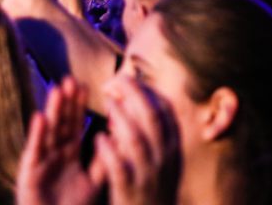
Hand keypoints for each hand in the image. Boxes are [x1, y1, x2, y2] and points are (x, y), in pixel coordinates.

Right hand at [17, 77, 99, 204]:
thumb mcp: (93, 182)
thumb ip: (105, 161)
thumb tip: (122, 137)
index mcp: (68, 154)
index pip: (75, 125)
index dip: (79, 106)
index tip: (85, 84)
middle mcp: (54, 154)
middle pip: (61, 123)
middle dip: (66, 102)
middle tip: (71, 79)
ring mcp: (41, 163)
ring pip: (48, 133)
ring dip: (53, 111)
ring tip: (58, 89)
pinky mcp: (29, 175)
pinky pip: (35, 152)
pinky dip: (37, 135)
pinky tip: (40, 117)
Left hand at [91, 77, 179, 204]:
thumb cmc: (152, 190)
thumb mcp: (164, 162)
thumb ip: (156, 135)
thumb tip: (141, 101)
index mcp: (173, 148)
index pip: (166, 111)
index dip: (148, 91)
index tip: (132, 80)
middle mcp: (164, 159)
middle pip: (152, 117)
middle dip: (135, 94)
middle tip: (116, 80)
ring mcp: (148, 175)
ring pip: (136, 139)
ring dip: (121, 117)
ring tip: (107, 102)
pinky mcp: (130, 191)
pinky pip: (119, 166)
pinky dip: (109, 150)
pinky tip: (98, 138)